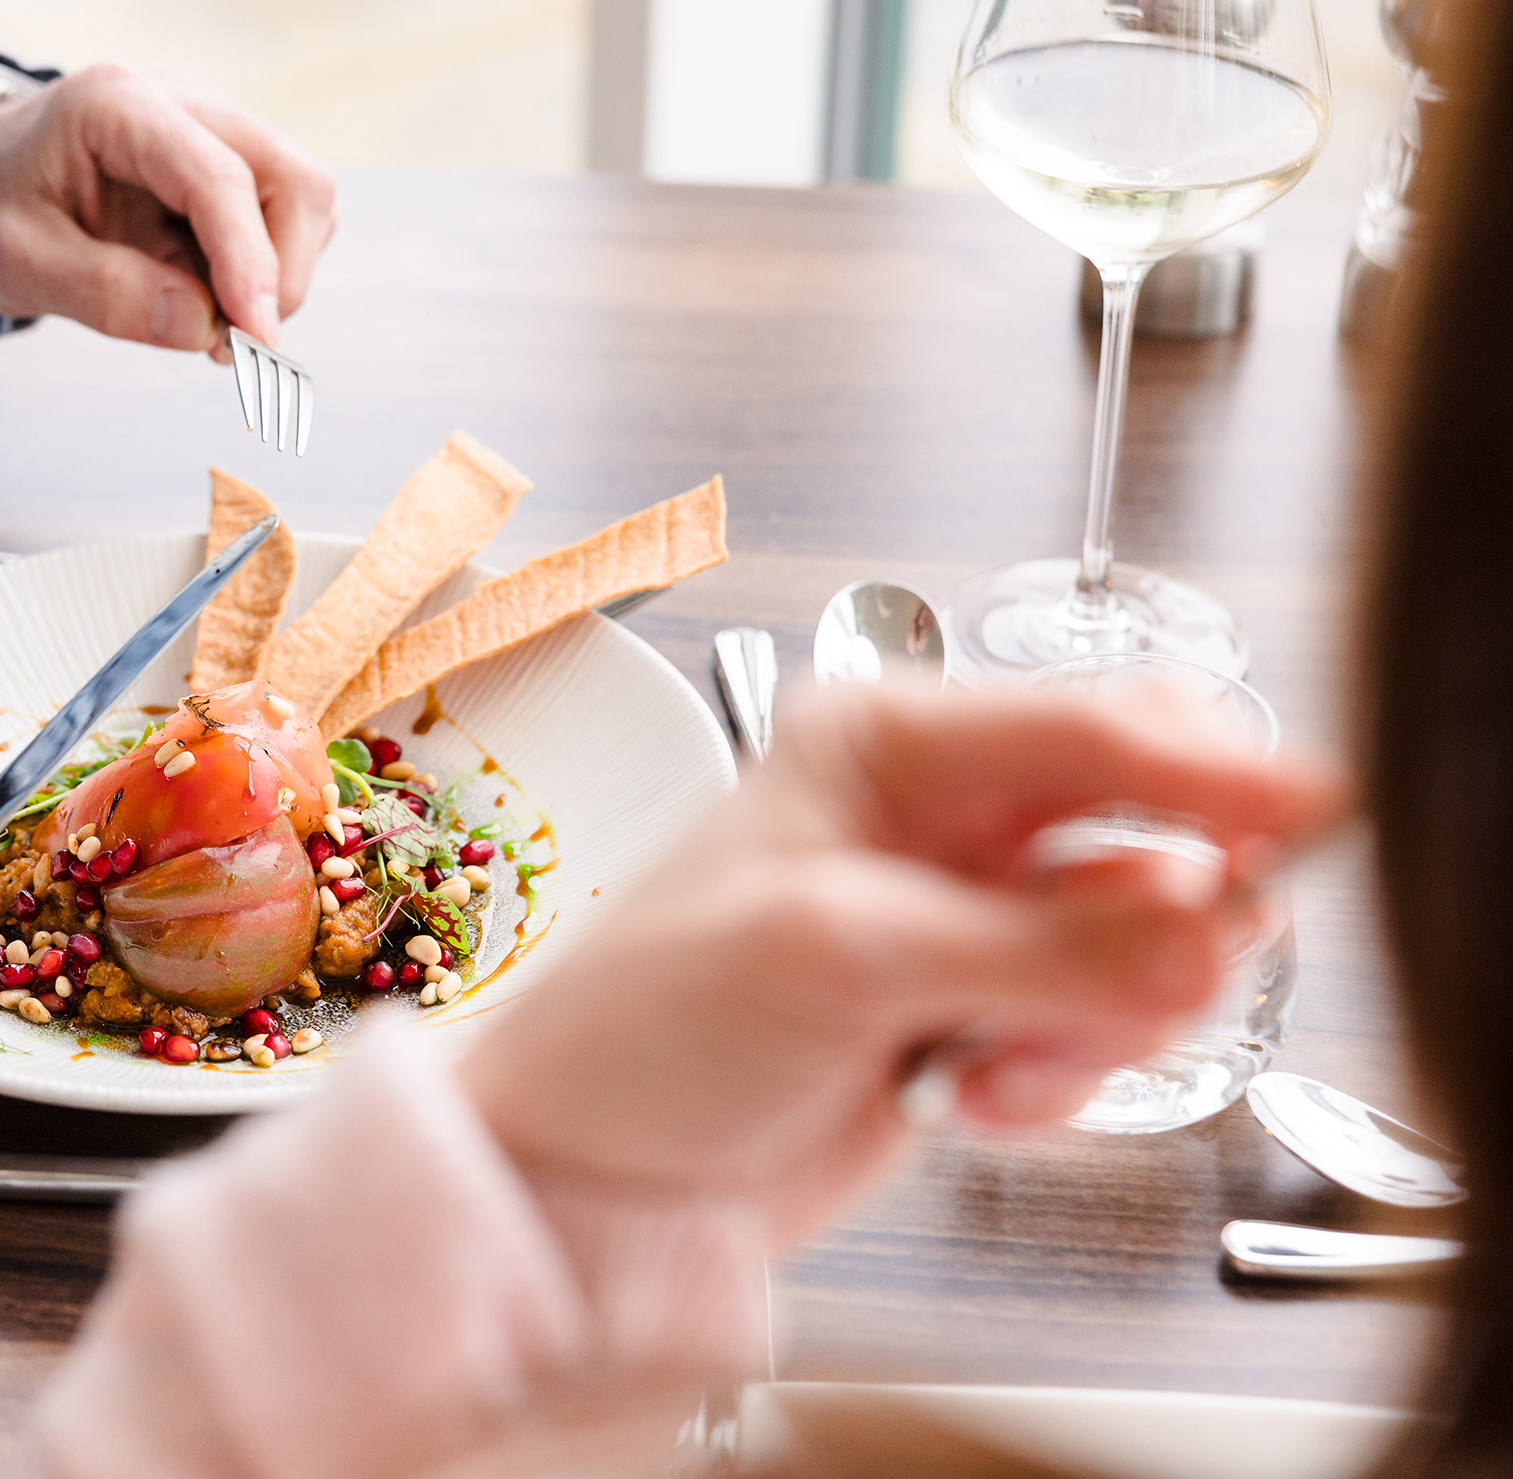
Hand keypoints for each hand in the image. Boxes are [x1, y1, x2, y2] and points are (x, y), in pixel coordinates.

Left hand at [0, 65, 335, 360]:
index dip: (252, 264)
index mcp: (118, 105)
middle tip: (229, 344)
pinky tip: (208, 299)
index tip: (258, 340)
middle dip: (281, 273)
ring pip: (304, 199)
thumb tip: (204, 327)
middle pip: (294, 178)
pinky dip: (265, 272)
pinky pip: (283, 219)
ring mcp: (214, 128)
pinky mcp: (227, 163)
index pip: (220, 178)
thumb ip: (104, 294)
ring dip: (278, 276)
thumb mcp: (13, 263)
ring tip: (208, 325)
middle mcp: (182, 101)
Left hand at [461, 684, 1345, 1245]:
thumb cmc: (641, 1031)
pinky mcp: (975, 1006)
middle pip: (1143, 822)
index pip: (1087, 724)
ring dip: (1098, 1016)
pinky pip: (1103, 1023)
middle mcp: (930, 812)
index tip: (1309, 811)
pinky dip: (1064, 1070)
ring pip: (1142, 937)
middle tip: (1126, 984)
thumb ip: (1033, 943)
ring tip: (994, 1058)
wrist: (590, 1176)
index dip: (1210, 766)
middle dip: (1152, 919)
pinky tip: (973, 1094)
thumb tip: (1197, 925)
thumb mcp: (837, 957)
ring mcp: (959, 912)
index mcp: (882, 743)